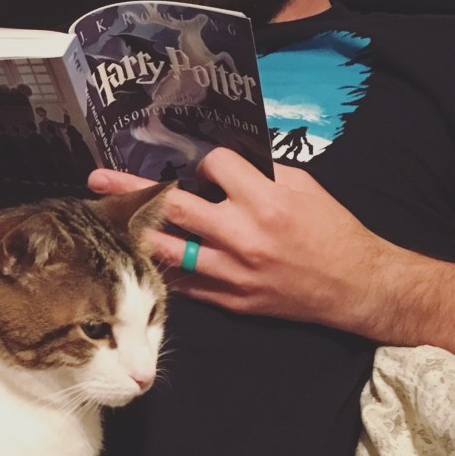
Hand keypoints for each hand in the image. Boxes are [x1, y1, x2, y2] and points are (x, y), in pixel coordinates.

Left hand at [89, 149, 383, 325]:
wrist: (356, 287)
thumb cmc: (332, 229)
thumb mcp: (303, 185)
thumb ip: (260, 170)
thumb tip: (220, 156)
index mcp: (264, 200)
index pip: (213, 166)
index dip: (204, 159)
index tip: (202, 162)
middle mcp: (242, 235)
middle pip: (174, 206)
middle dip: (131, 189)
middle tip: (97, 178)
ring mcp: (232, 272)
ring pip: (168, 249)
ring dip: (133, 231)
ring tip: (103, 218)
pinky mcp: (230, 299)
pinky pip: (183, 285)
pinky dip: (159, 269)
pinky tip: (135, 257)